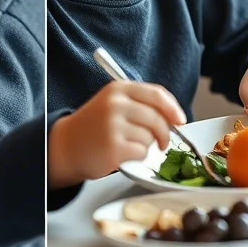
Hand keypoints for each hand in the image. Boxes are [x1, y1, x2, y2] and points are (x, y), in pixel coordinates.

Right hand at [49, 80, 185, 187]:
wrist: (66, 146)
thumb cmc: (94, 126)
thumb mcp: (113, 104)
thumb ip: (141, 104)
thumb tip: (176, 117)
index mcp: (118, 89)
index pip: (156, 94)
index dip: (173, 108)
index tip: (181, 120)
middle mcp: (115, 104)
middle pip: (158, 118)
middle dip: (164, 133)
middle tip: (161, 142)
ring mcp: (113, 125)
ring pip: (151, 137)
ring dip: (146, 145)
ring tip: (127, 143)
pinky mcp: (113, 147)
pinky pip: (142, 152)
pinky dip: (138, 156)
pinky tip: (122, 153)